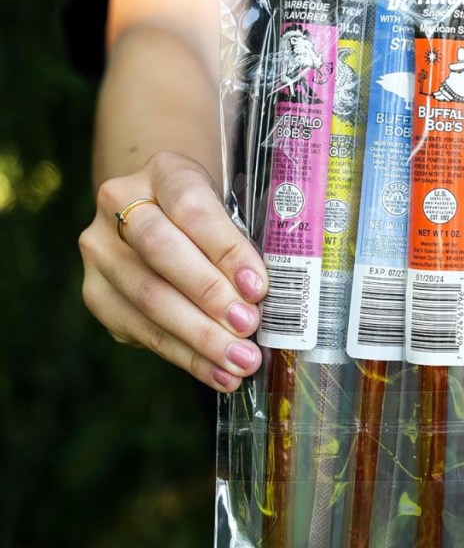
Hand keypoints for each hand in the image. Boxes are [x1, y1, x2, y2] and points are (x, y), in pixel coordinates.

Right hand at [80, 150, 267, 390]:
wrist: (159, 214)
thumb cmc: (213, 219)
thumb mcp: (232, 210)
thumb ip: (248, 243)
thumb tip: (279, 299)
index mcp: (163, 173)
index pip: (192, 207)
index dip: (226, 249)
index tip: (258, 287)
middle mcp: (119, 204)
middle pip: (161, 251)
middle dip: (210, 295)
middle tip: (249, 326)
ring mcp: (101, 250)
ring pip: (149, 298)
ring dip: (201, 337)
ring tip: (241, 361)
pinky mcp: (99, 294)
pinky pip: (144, 332)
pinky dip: (188, 357)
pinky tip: (220, 374)